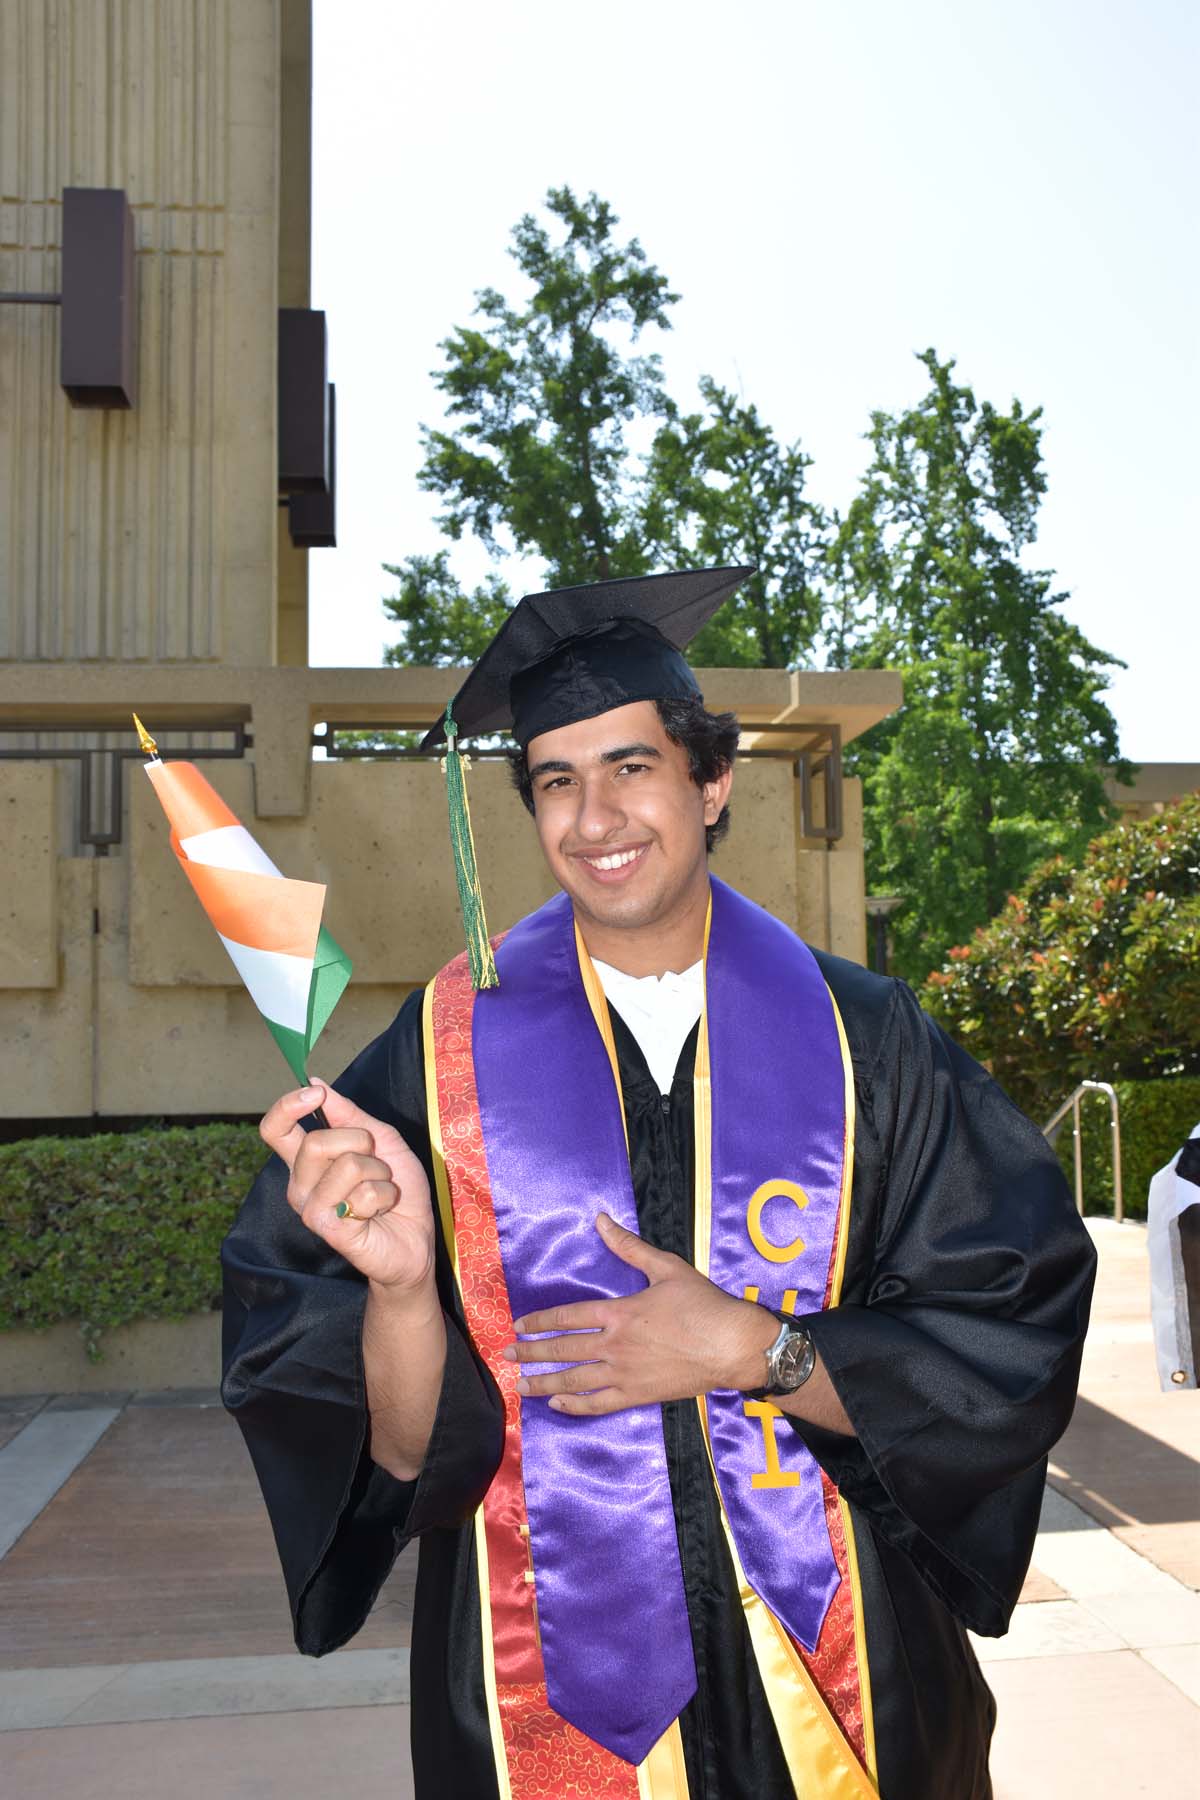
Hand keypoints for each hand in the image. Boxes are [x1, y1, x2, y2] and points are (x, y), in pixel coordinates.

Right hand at [259, 1083, 434, 1294]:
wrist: (416, 1238)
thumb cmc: (397, 1189)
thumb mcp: (381, 1139)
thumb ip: (349, 1114)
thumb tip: (316, 1082)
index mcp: (307, 1161)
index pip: (274, 1130)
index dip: (287, 1106)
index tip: (315, 1093)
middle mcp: (300, 1184)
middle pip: (316, 1141)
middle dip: (360, 1141)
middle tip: (376, 1163)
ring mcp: (311, 1208)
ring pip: (346, 1165)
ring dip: (378, 1173)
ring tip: (380, 1191)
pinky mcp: (328, 1228)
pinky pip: (362, 1194)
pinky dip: (384, 1196)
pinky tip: (379, 1212)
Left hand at [501, 1213, 777, 1414]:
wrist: (733, 1346)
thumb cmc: (703, 1305)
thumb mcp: (667, 1267)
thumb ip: (629, 1246)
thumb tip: (600, 1219)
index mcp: (620, 1313)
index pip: (568, 1317)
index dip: (540, 1322)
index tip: (520, 1325)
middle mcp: (615, 1346)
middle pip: (563, 1351)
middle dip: (531, 1353)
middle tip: (507, 1355)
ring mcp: (625, 1374)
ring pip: (574, 1381)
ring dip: (543, 1383)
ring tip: (521, 1384)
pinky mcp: (638, 1395)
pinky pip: (598, 1405)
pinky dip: (575, 1406)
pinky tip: (557, 1405)